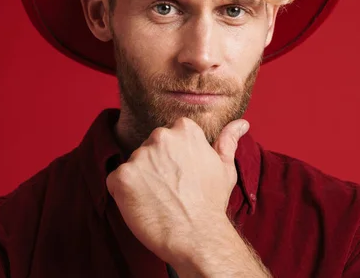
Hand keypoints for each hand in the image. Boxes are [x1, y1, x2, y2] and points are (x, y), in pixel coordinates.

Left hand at [106, 116, 249, 265]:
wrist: (196, 236)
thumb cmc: (211, 203)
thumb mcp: (225, 168)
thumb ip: (228, 141)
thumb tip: (242, 123)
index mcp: (184, 129)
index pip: (170, 136)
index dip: (175, 158)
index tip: (182, 174)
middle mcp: (160, 137)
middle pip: (150, 147)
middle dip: (156, 165)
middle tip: (172, 189)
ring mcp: (139, 156)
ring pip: (134, 165)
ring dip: (141, 180)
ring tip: (159, 199)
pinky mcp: (122, 176)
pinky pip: (117, 181)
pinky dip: (125, 194)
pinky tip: (144, 205)